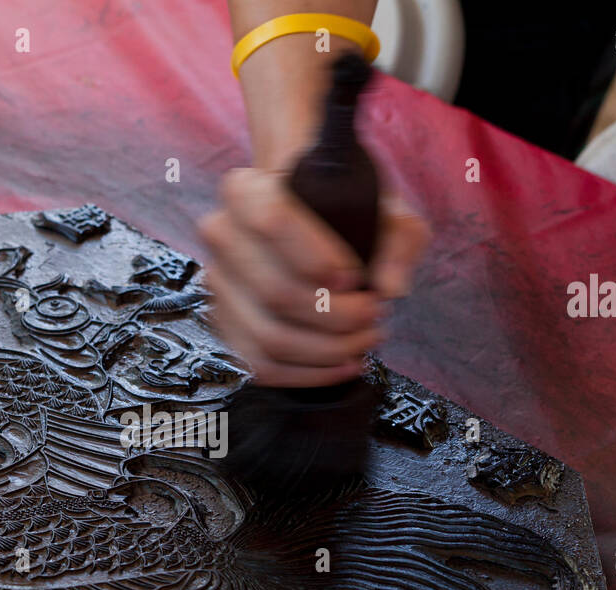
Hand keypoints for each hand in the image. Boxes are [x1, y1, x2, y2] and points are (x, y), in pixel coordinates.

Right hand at [198, 166, 428, 386]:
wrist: (314, 224)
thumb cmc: (346, 211)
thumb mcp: (383, 209)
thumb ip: (397, 238)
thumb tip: (390, 286)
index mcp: (247, 190)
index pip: (272, 221)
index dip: (318, 257)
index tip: (356, 276)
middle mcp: (221, 234)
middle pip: (275, 292)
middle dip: (336, 315)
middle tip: (374, 313)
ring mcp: (218, 284)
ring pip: (271, 337)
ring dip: (329, 349)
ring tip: (366, 338)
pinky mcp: (224, 325)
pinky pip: (261, 366)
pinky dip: (310, 373)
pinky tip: (345, 363)